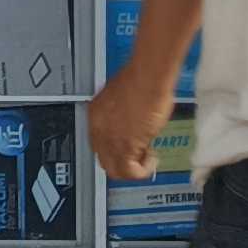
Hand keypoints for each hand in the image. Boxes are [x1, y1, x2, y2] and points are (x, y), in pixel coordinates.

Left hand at [87, 62, 171, 185]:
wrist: (148, 75)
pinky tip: (152, 159)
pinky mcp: (125, 146)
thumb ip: (123, 113)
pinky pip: (130, 172)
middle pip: (104, 159)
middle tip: (139, 156)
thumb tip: (131, 122)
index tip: (129, 146)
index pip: (99, 143)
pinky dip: (142, 171)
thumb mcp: (124, 98)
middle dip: (123, 161)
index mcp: (95, 114)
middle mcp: (98, 129)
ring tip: (147, 157)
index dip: (116, 148)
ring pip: (113, 170)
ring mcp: (109, 139)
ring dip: (133, 168)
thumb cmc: (140, 78)